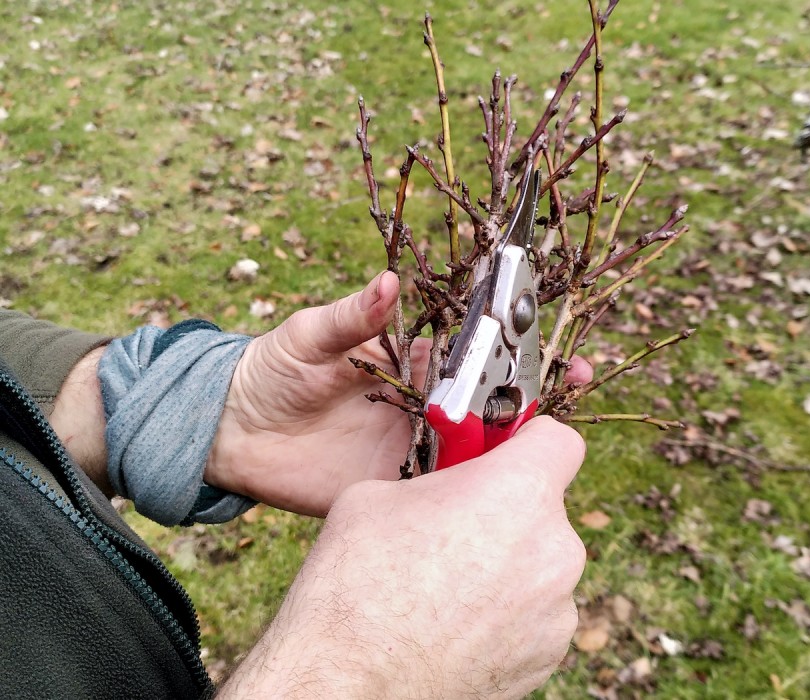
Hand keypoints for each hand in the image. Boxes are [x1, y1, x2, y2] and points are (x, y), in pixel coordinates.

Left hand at [206, 272, 591, 516]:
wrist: (231, 433)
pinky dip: (469, 495)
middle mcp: (425, 407)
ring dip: (511, 449)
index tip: (550, 341)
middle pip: (490, 405)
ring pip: (476, 453)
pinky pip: (441, 496)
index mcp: (412, 364)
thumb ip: (353, 317)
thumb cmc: (272, 370)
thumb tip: (391, 283)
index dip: (515, 348)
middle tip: (573, 383)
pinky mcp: (396, 491)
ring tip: (545, 442)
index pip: (476, 354)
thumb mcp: (311, 335)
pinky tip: (497, 492)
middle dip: (534, 398)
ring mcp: (415, 451)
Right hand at [219, 416, 586, 698]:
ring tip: (446, 589)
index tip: (503, 453)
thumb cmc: (356, 582)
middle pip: (544, 508)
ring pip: (539, 564)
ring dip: (507, 566)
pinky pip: (535, 614)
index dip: (530, 443)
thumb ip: (442, 479)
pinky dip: (506, 615)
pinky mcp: (548, 655)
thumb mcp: (382, 495)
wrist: (348, 684)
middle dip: (505, 510)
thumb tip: (453, 487)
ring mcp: (558, 608)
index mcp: (519, 491)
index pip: (560, 441)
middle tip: (453, 527)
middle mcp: (555, 547)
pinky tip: (455, 627)